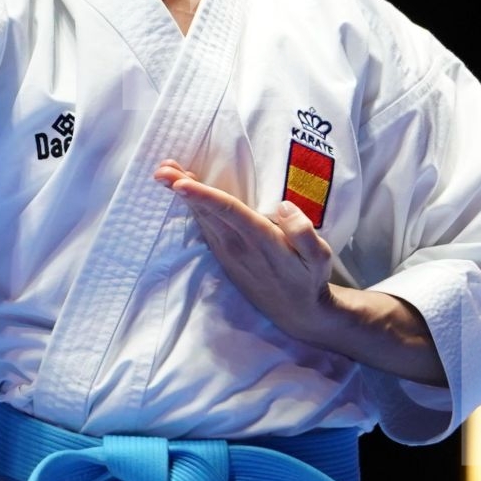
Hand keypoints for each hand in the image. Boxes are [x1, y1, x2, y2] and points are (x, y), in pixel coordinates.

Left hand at [153, 160, 334, 341]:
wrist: (297, 313)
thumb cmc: (309, 278)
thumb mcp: (320, 257)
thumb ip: (303, 231)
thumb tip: (283, 206)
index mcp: (261, 239)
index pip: (228, 211)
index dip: (203, 196)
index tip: (179, 182)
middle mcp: (238, 245)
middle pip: (206, 211)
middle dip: (181, 188)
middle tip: (161, 167)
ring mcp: (228, 252)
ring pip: (201, 218)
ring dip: (182, 196)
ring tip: (165, 172)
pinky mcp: (224, 256)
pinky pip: (204, 227)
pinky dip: (191, 209)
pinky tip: (182, 195)